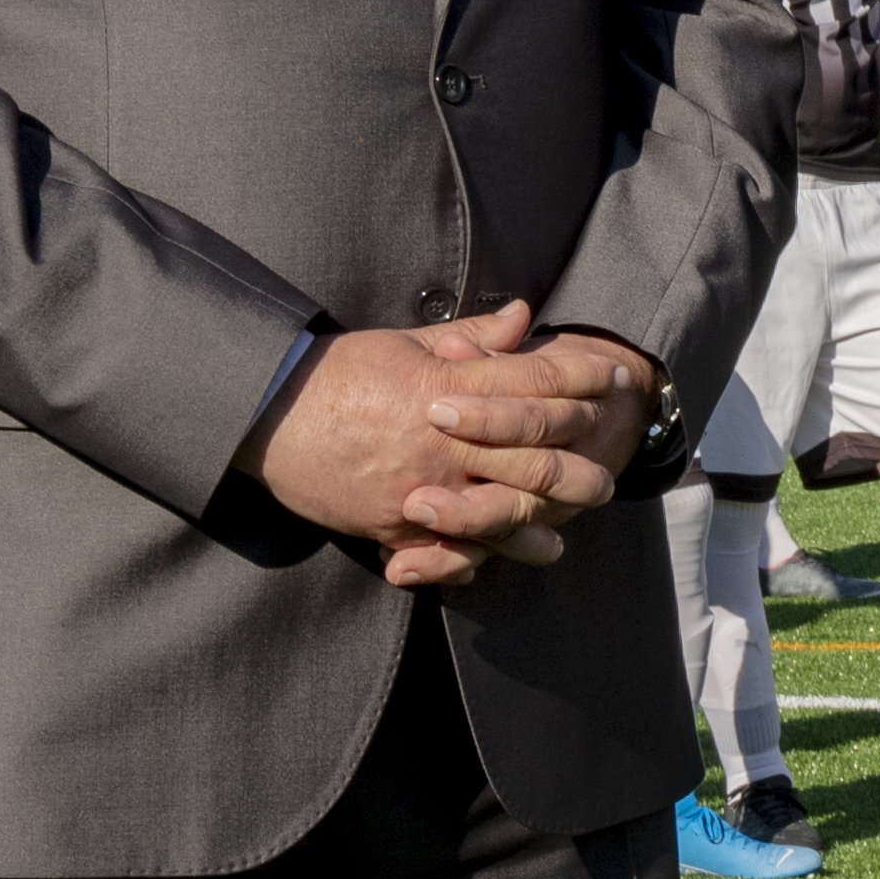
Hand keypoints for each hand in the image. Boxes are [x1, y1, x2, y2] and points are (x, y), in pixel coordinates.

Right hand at [255, 304, 657, 590]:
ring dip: (539, 528)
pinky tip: (496, 562)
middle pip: (536, 461)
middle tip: (609, 475)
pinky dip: (476, 560)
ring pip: (503, 518)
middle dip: (579, 469)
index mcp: (451, 390)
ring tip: (563, 534)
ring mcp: (422, 491)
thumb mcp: (404, 344)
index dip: (581, 381)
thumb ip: (470, 338)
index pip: (536, 385)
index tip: (613, 377)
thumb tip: (522, 316)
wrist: (266, 412)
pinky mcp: (393, 527)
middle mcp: (446, 445)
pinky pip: (447, 553)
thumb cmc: (336, 372)